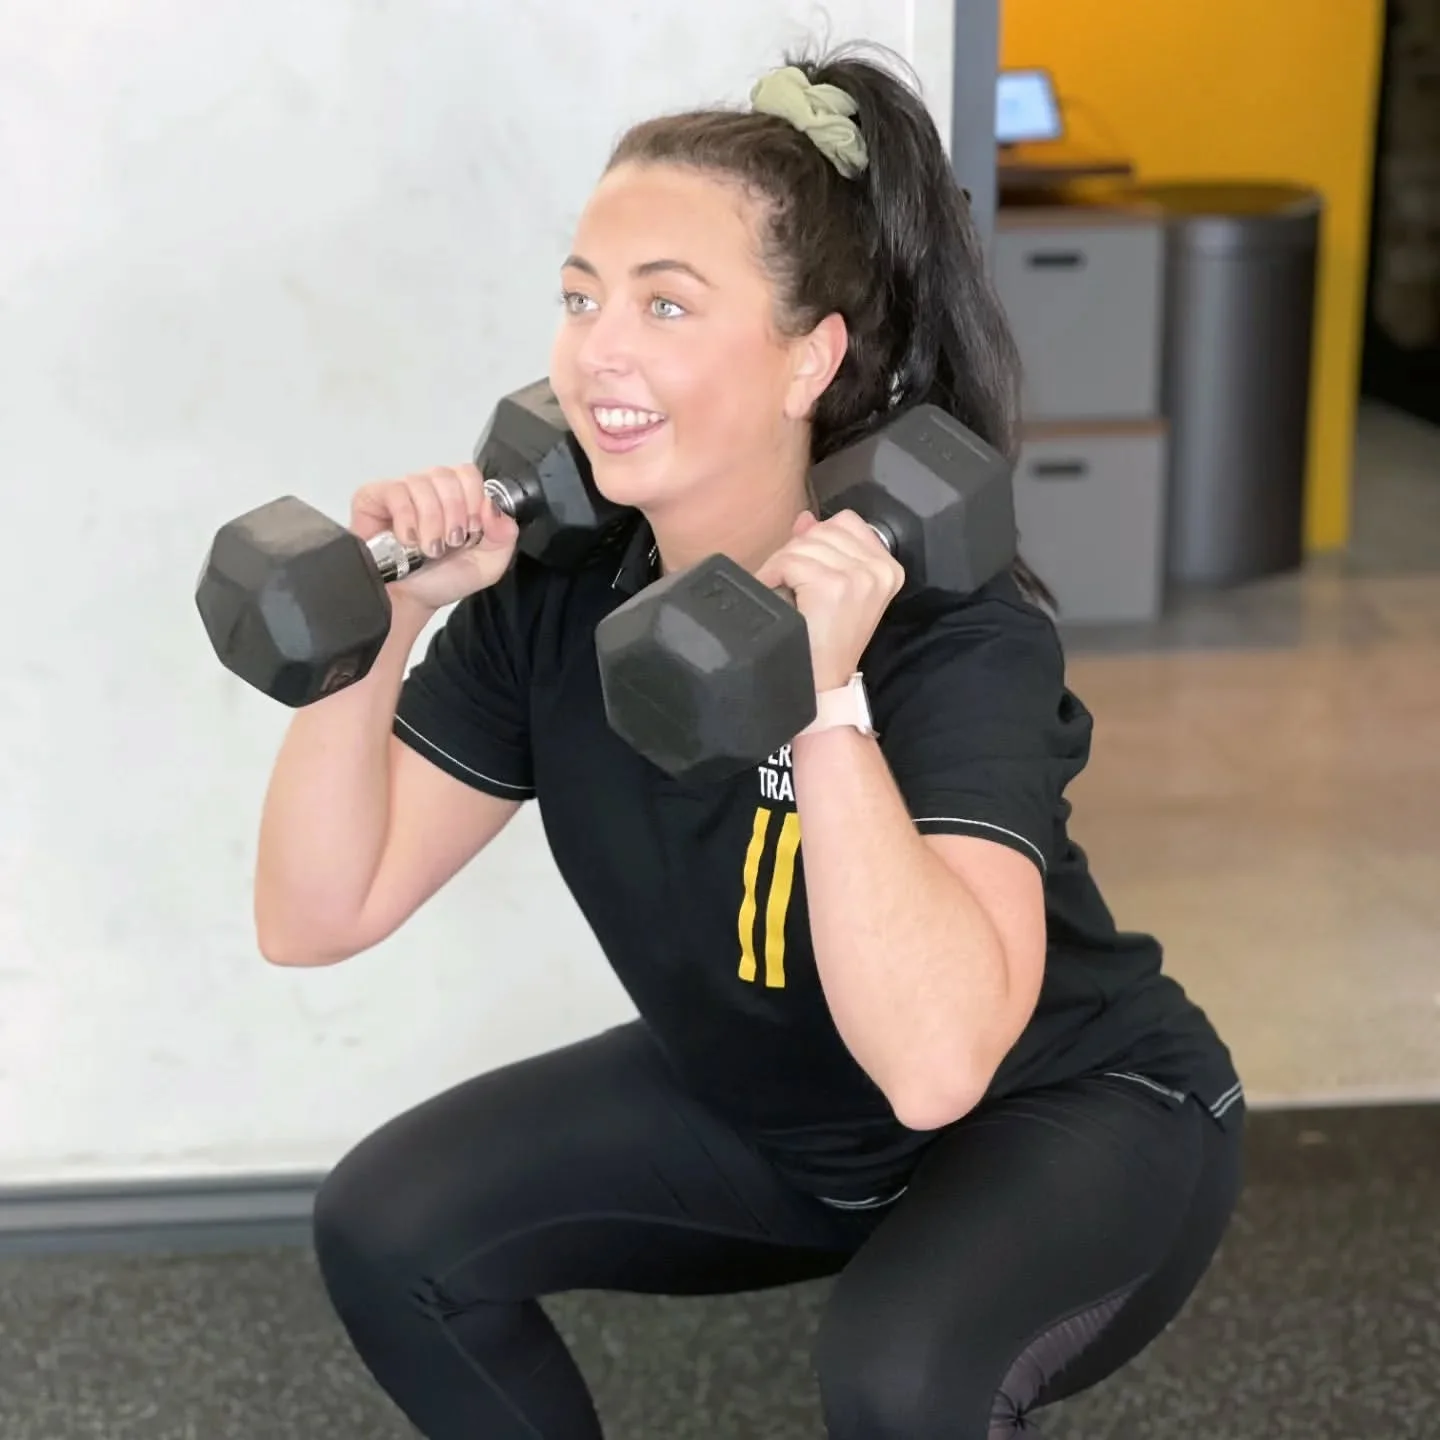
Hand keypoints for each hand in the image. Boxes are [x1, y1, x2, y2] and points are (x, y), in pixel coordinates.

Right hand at [350, 465, 519, 611]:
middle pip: (446, 475)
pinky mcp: (373, 497)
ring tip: (429, 549)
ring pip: (421, 483)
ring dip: (431, 522)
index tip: (472, 528)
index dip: (473, 498)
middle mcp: (428, 489)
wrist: (408, 602)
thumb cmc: (442, 581)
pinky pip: (394, 492)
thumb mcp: (488, 565)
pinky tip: (407, 540)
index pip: (468, 473)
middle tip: (450, 542)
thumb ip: (504, 536)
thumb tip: (495, 508)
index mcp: (456, 497)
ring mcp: (400, 491)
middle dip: (454, 513)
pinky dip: (406, 519)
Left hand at [754, 511, 903, 691]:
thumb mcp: (833, 588)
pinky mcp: (835, 586)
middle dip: (796, 551)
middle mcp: (880, 569)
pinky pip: (790, 561)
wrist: (822, 684)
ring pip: (803, 545)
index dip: (817, 538)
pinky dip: (772, 574)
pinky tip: (773, 592)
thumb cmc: (827, 641)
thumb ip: (823, 549)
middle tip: (786, 581)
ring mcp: (860, 577)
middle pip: (823, 530)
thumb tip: (805, 519)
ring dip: (781, 565)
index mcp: (888, 567)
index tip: (805, 565)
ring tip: (779, 590)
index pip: (847, 522)